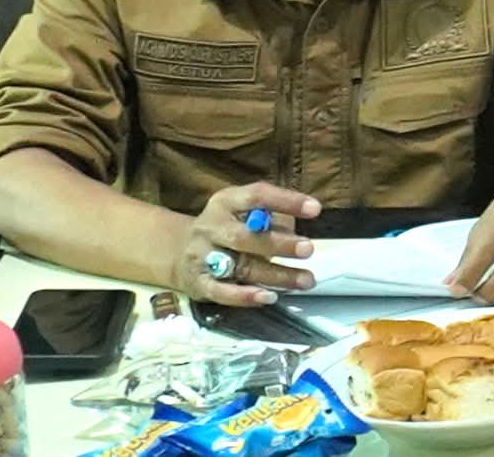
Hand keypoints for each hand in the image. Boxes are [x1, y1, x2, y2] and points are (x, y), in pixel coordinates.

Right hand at [168, 182, 321, 306]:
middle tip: (309, 249)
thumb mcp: (241, 212)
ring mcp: (202, 256)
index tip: (315, 209)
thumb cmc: (225, 228)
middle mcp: (211, 226)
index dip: (286, 201)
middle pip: (245, 236)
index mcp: (226, 202)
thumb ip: (268, 218)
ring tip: (306, 280)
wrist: (177, 252)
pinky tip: (269, 297)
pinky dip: (245, 297)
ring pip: (241, 267)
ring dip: (276, 275)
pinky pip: (222, 292)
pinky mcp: (198, 283)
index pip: (256, 196)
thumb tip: (297, 230)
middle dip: (279, 244)